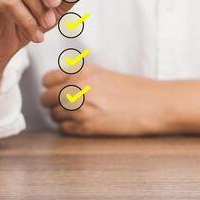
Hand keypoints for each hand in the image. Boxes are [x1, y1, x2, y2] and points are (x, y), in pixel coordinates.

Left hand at [40, 63, 167, 135]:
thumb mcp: (104, 74)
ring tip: (78, 114)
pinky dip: (70, 127)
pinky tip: (84, 123)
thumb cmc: (134, 89)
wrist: (153, 104)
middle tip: (63, 104)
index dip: (50, 86)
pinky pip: (64, 129)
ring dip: (62, 116)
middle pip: (45, 98)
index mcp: (82, 71)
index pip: (47, 79)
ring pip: (54, 115)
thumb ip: (81, 77)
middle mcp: (77, 87)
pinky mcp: (86, 126)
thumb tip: (60, 84)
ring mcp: (80, 108)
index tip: (55, 90)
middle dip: (52, 102)